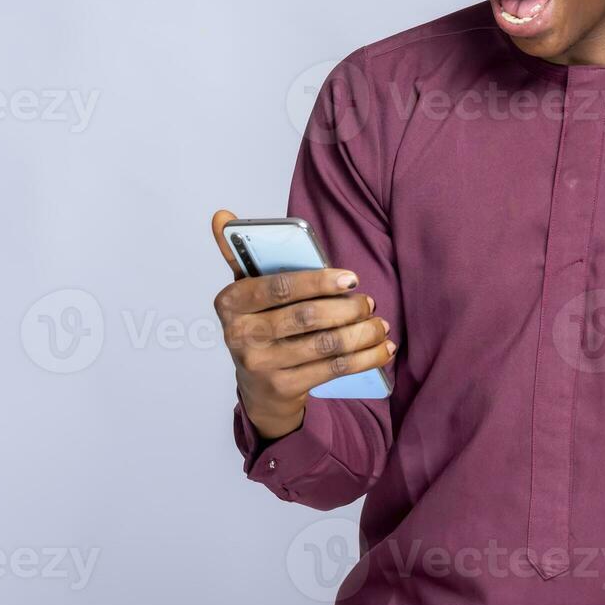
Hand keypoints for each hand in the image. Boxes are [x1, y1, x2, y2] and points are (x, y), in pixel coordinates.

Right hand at [211, 209, 394, 440]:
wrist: (258, 388)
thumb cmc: (260, 326)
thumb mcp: (247, 292)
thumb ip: (239, 254)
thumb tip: (221, 216)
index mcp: (231, 302)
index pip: (278, 287)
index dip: (318, 281)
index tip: (352, 278)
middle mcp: (240, 335)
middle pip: (307, 317)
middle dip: (347, 308)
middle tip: (370, 301)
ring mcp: (261, 365)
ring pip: (325, 344)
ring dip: (362, 333)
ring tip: (380, 324)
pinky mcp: (283, 388)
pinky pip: (334, 369)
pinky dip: (365, 358)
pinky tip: (383, 348)